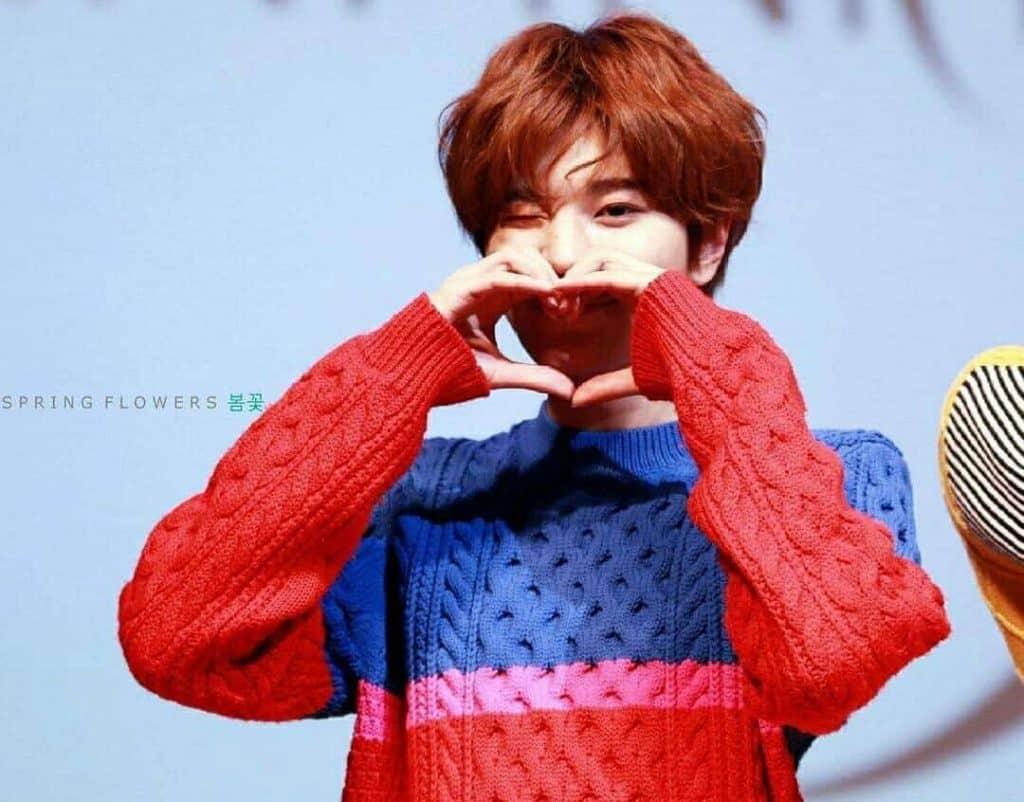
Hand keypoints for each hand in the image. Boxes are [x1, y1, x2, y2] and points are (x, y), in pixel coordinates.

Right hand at [429, 247, 575, 399]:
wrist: (411, 378)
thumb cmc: (448, 372)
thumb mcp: (501, 374)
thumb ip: (535, 377)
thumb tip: (570, 391)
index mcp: (493, 297)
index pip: (530, 275)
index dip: (554, 287)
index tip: (572, 313)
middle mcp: (481, 283)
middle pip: (526, 257)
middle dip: (552, 275)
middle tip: (569, 306)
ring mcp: (468, 282)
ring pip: (514, 256)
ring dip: (540, 272)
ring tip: (558, 299)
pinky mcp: (458, 289)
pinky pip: (498, 275)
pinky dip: (525, 280)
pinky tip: (547, 291)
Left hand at [557, 249, 667, 406]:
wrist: (708, 373)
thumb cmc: (680, 376)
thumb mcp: (632, 379)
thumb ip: (604, 385)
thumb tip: (574, 401)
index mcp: (646, 297)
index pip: (604, 278)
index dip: (578, 290)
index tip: (557, 314)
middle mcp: (650, 281)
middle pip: (600, 260)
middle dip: (573, 278)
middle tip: (553, 307)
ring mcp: (654, 277)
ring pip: (602, 258)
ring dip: (575, 276)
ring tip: (557, 302)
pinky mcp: (653, 281)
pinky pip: (609, 273)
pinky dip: (583, 280)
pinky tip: (563, 292)